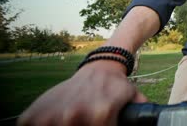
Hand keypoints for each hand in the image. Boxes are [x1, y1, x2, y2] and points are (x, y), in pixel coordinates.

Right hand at [18, 60, 147, 125]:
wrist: (100, 66)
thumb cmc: (116, 87)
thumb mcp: (135, 100)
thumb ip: (143, 113)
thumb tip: (154, 123)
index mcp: (99, 116)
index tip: (104, 123)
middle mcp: (74, 116)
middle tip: (86, 120)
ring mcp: (50, 116)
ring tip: (72, 120)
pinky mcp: (32, 115)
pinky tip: (54, 121)